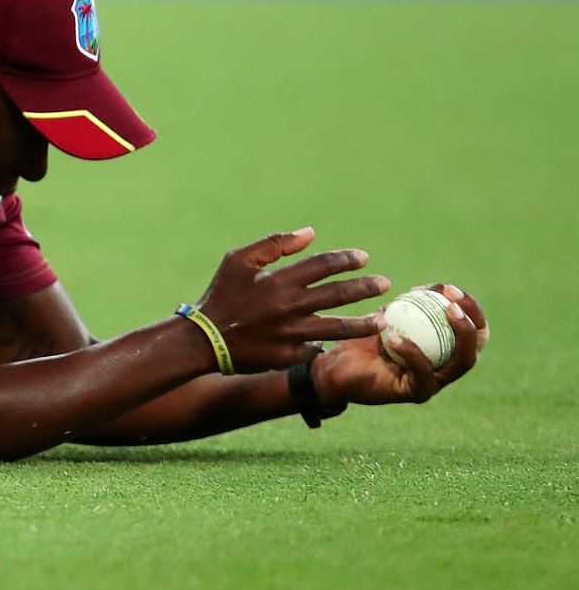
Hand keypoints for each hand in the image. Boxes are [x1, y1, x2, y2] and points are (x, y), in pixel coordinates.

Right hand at [195, 228, 387, 372]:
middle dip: (365, 288)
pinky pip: (316, 349)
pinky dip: (329, 345)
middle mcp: (289, 306)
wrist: (204, 339)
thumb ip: (274, 244)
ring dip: (362, 322)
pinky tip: (343, 344)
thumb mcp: (238, 260)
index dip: (346, 260)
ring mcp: (290, 333)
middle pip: (337, 294)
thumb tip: (310, 233)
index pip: (322, 265)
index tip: (363, 259)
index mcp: (278, 280)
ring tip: (381, 320)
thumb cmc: (221, 294)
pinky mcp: (288, 355)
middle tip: (384, 285)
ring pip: (337, 327)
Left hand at [313, 283, 487, 404]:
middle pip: (475, 347)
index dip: (470, 308)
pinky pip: (422, 374)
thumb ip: (407, 307)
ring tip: (445, 310)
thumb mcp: (387, 317)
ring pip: (461, 363)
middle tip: (453, 300)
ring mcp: (433, 384)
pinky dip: (412, 353)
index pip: (473, 330)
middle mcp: (444, 369)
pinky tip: (396, 337)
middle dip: (471, 321)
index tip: (449, 288)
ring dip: (458, 333)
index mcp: (443, 350)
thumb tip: (427, 289)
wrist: (334, 367)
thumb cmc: (362, 340)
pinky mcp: (414, 394)